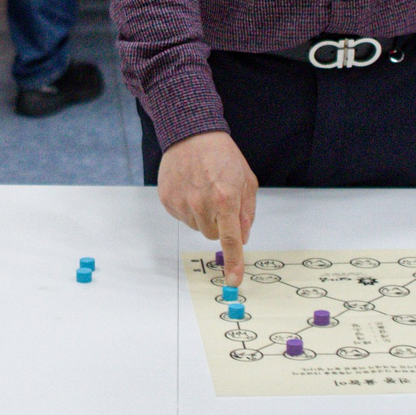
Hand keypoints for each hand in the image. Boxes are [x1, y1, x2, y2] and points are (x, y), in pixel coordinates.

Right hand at [157, 130, 257, 283]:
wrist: (191, 134)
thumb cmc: (222, 155)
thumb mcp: (246, 181)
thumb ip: (247, 212)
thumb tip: (242, 237)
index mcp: (226, 200)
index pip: (230, 241)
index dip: (233, 263)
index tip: (233, 280)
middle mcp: (202, 205)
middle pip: (212, 235)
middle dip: (219, 224)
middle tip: (219, 199)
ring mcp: (182, 203)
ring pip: (196, 227)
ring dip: (203, 215)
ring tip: (203, 189)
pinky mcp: (168, 200)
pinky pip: (182, 217)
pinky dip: (188, 208)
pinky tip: (191, 188)